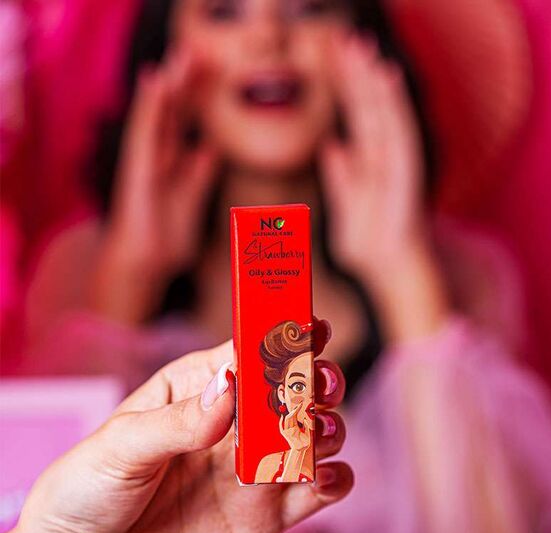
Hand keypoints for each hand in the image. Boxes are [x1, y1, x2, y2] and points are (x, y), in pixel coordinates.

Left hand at [1, 324, 351, 532]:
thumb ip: (179, 421)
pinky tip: (325, 477)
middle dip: (315, 379)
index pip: (248, 351)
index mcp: (198, 388)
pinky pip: (315, 491)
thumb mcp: (121, 445)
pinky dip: (334, 480)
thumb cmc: (86, 489)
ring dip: (327, 427)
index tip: (310, 328)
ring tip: (314, 433)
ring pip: (312, 434)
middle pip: (291, 388)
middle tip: (317, 384)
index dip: (281, 335)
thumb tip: (228, 389)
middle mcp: (233, 423)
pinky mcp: (266, 513)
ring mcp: (252, 467)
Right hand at [89, 47, 217, 322]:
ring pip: (159, 115)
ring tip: (183, 53)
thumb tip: (212, 147)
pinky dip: (150, 107)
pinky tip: (157, 82)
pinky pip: (144, 132)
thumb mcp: (194, 198)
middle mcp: (160, 156)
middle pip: (176, 112)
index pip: (190, 123)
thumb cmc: (168, 238)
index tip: (218, 74)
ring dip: (171, 84)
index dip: (202, 98)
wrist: (147, 265)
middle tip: (201, 51)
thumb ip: (202, 172)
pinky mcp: (136, 169)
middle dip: (188, 83)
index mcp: (176, 164)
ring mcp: (146, 160)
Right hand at [279, 404, 311, 451]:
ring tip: (295, 410)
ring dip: (291, 414)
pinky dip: (281, 423)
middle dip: (294, 410)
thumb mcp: (307, 432)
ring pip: (287, 420)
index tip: (300, 405)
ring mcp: (288, 431)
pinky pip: (281, 428)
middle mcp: (291, 427)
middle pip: (291, 416)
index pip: (295, 416)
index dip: (297, 410)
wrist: (302, 449)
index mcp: (295, 426)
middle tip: (298, 405)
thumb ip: (305, 425)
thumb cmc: (305, 442)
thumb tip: (304, 419)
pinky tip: (282, 417)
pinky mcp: (285, 435)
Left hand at [320, 33, 448, 341]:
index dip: (343, 87)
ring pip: (384, 114)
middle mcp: (383, 159)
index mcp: (366, 165)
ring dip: (372, 80)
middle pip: (368, 108)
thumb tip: (331, 146)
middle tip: (344, 38)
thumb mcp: (345, 209)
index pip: (354, 118)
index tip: (329, 57)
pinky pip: (400, 135)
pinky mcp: (406, 176)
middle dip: (355, 74)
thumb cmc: (369, 246)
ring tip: (361, 48)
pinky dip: (393, 107)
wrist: (389, 275)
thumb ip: (341, 178)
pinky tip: (385, 79)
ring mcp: (397, 165)